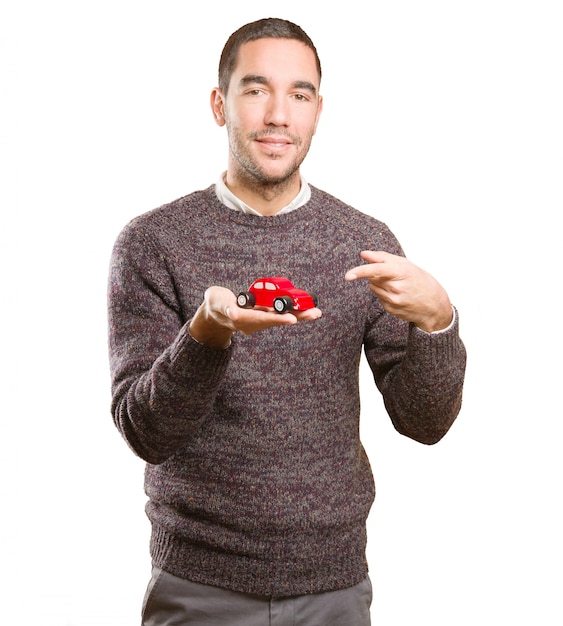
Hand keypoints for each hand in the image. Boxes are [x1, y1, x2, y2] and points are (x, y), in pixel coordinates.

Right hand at [189, 286, 321, 348]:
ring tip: (316, 313)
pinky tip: (308, 310)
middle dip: (295, 317)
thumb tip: (233, 312)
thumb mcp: (215, 301)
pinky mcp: (264, 317)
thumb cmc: (215, 303)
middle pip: (277, 320)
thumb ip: (224, 306)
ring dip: (299, 316)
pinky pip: (281, 315)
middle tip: (313, 314)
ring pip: (281, 318)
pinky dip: (295, 312)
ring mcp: (260, 321)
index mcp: (242, 319)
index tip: (291, 318)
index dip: (276, 318)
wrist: (216, 313)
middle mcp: (254, 323)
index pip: (261, 318)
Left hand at [345, 251, 452, 332]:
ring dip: (380, 284)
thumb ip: (383, 258)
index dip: (361, 271)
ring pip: (373, 287)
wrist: (434, 306)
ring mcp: (393, 301)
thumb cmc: (421, 281)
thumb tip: (364, 254)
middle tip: (394, 275)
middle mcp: (396, 288)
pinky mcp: (390, 310)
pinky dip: (384, 293)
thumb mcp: (406, 265)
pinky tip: (397, 294)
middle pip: (372, 278)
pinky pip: (378, 297)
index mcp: (402, 273)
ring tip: (397, 285)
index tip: (348, 275)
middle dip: (378, 274)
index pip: (377, 270)